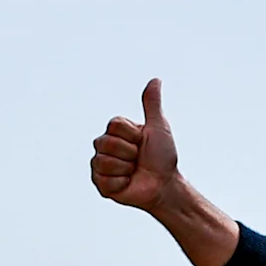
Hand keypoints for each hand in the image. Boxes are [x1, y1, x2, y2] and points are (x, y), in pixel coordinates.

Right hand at [91, 78, 183, 210]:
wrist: (164, 185)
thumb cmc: (163, 158)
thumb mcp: (159, 128)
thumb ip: (152, 104)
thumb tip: (155, 80)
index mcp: (116, 132)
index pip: (113, 126)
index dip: (132, 136)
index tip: (142, 142)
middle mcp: (105, 147)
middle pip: (106, 143)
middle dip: (129, 153)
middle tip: (138, 159)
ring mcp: (101, 166)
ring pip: (104, 161)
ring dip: (125, 168)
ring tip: (133, 171)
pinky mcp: (101, 185)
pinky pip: (104, 180)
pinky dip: (121, 183)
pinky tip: (127, 183)